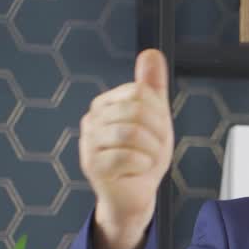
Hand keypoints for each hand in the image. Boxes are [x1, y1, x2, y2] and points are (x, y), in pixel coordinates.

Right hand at [79, 49, 173, 245]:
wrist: (136, 195)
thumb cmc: (143, 156)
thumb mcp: (155, 118)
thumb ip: (152, 86)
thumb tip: (151, 53)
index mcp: (105, 104)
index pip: (140, 92)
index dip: (159, 113)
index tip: (157, 131)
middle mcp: (92, 119)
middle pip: (137, 111)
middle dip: (157, 133)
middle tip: (153, 149)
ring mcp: (88, 142)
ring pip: (132, 133)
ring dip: (151, 150)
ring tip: (146, 159)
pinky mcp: (92, 165)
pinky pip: (127, 156)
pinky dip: (142, 164)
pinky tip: (138, 169)